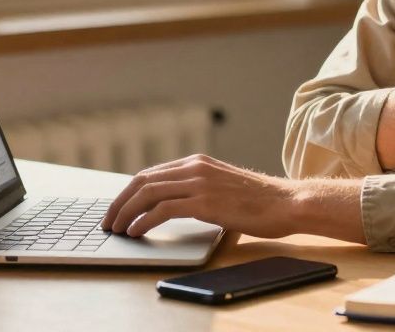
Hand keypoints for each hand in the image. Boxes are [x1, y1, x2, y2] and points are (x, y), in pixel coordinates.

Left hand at [102, 154, 299, 237]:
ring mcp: (199, 183)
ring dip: (126, 212)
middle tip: (108, 221)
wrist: (285, 202)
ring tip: (117, 229)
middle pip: (142, 180)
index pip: (150, 173)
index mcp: (197, 162)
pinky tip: (136, 233)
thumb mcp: (223, 186)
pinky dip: (143, 222)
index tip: (118, 209)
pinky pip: (162, 210)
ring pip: (147, 193)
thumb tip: (171, 204)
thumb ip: (198, 189)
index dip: (128, 192)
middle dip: (119, 202)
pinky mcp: (204, 202)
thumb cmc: (259, 201)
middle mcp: (195, 167)